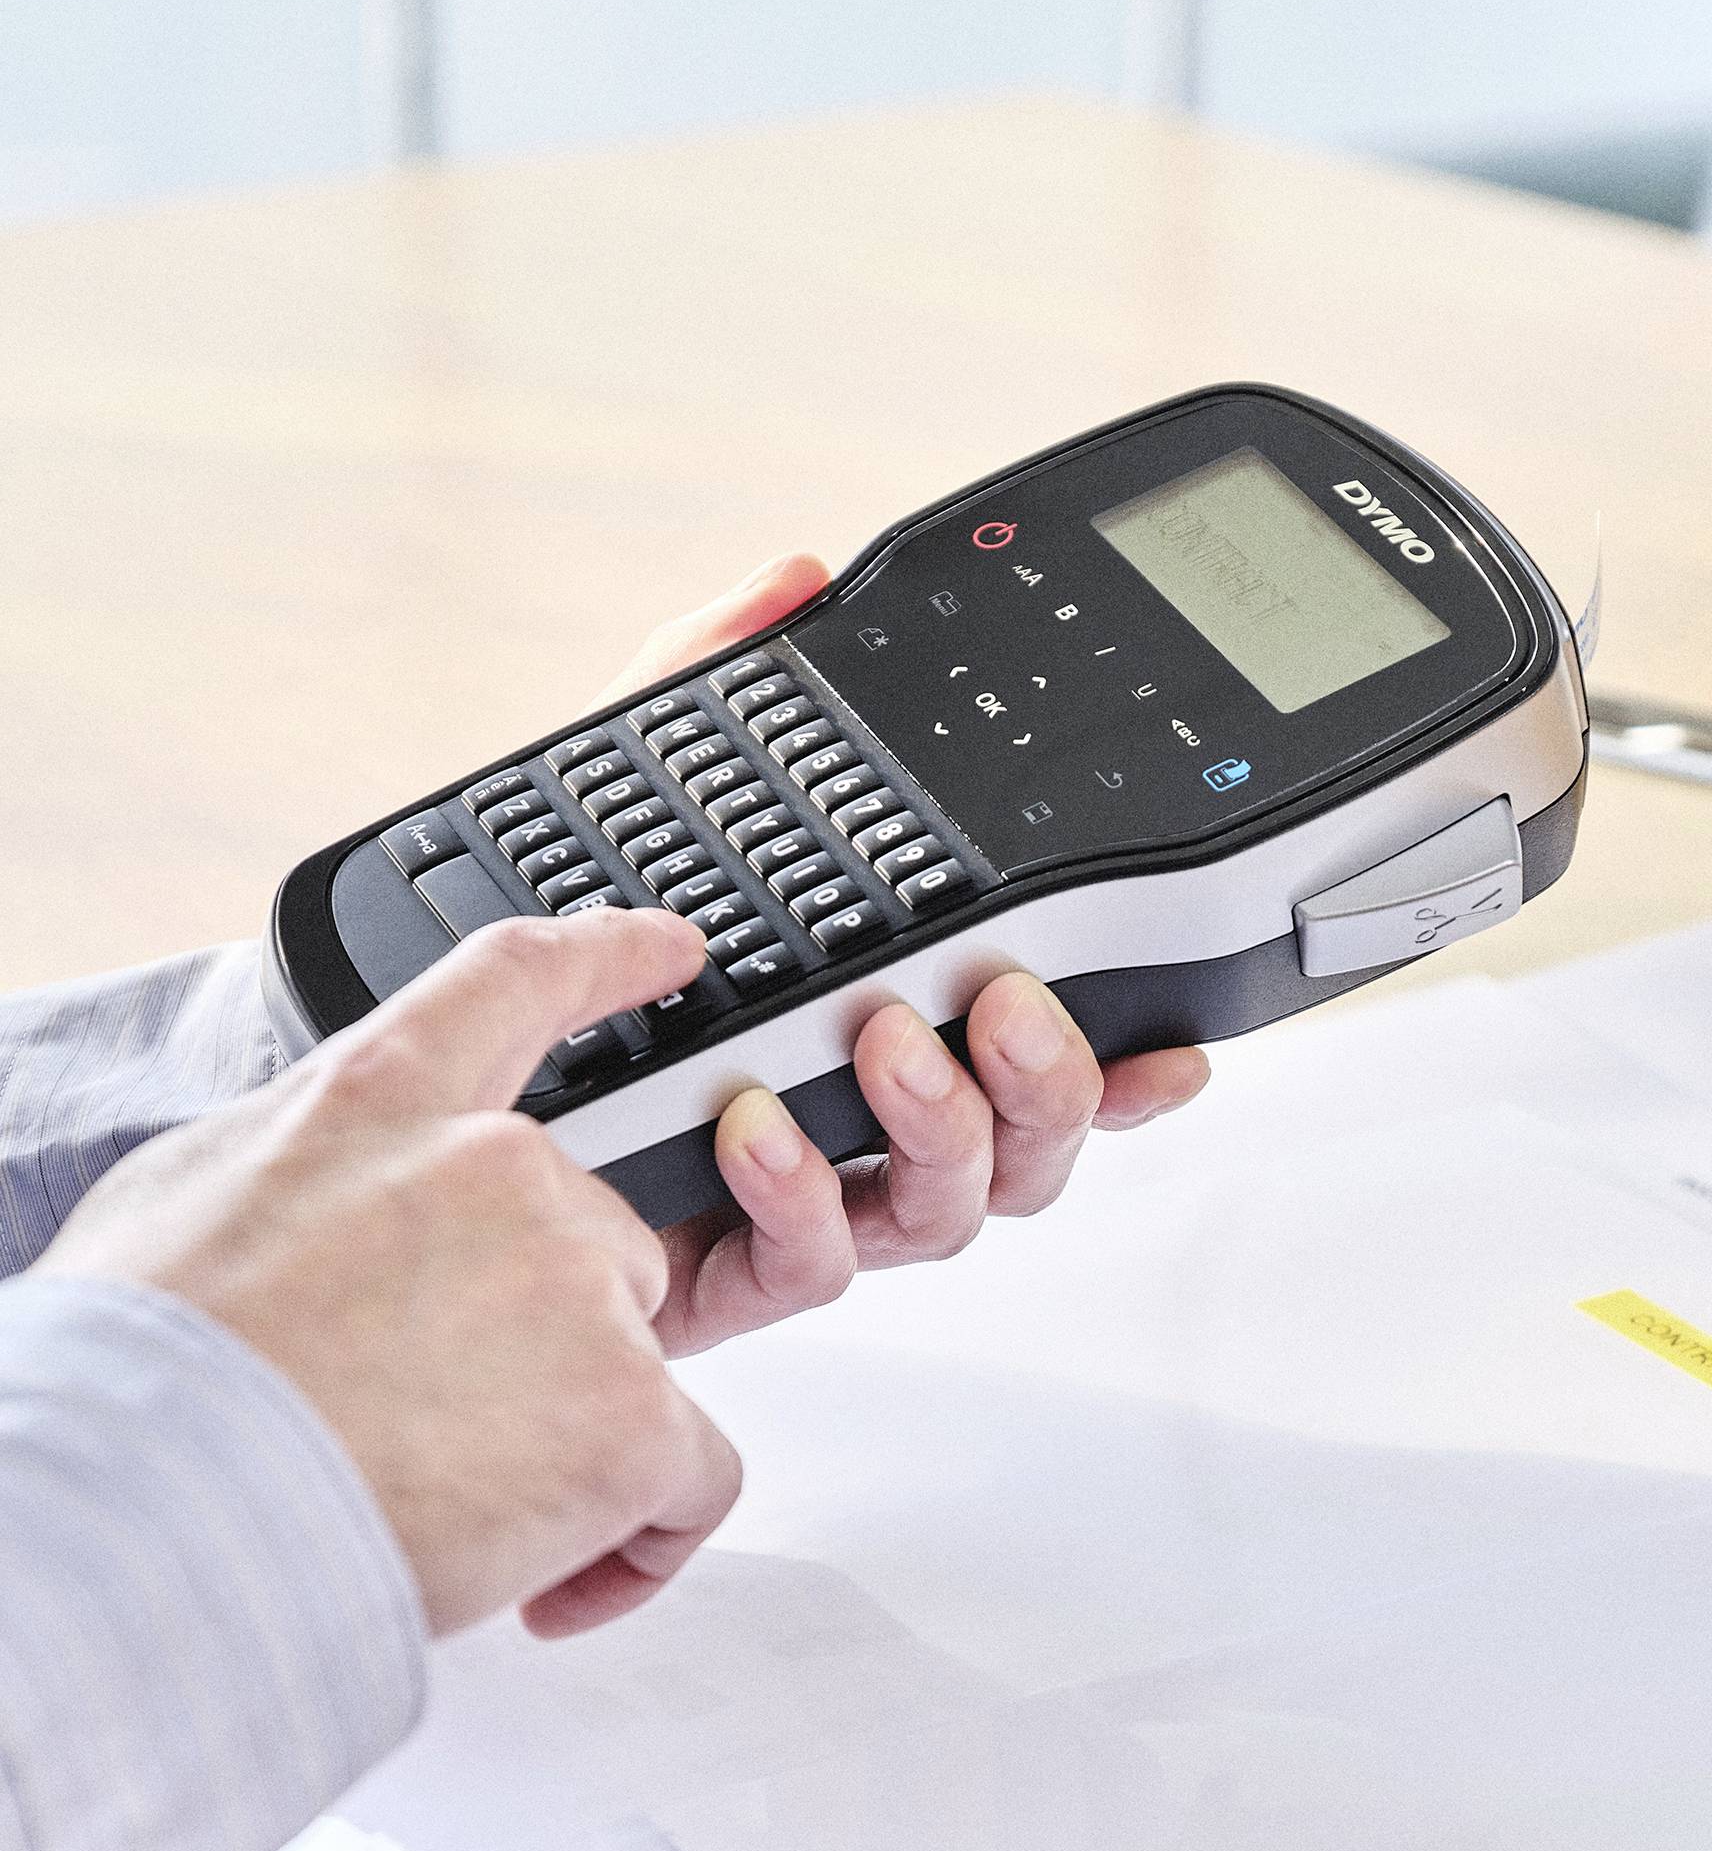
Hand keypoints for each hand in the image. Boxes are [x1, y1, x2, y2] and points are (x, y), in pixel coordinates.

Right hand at [35, 909, 740, 1640]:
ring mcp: (584, 1287)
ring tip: (442, 1501)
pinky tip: (550, 1578)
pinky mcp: (635, 1412)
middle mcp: (505, 1170)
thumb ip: (303, 1172)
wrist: (153, 1510)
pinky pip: (694, 1475)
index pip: (516, 984)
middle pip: (594, 1241)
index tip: (672, 951)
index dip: (607, 959)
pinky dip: (639, 1537)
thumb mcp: (183, 1202)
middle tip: (430, 1419)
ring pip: (634, 1360)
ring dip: (571, 1437)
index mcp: (379, 1102)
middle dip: (539, 1337)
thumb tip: (324, 1200)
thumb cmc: (144, 1383)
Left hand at [602, 559, 1212, 1354]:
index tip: (1173, 1043)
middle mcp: (863, 1130)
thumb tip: (792, 579)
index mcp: (881, 1026)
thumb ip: (720, 672)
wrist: (399, 1090)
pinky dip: (807, 1196)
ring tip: (890, 1048)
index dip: (1122, 1063)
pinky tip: (759, 1129)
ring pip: (954, 1211)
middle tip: (1005, 1005)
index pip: (1035, 1056)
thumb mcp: (632, 779)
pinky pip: (817, 1261)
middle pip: (1032, 1146)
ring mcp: (805, 1205)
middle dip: (1054, 1081)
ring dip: (949, 1128)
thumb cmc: (529, 946)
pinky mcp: (724, 1271)